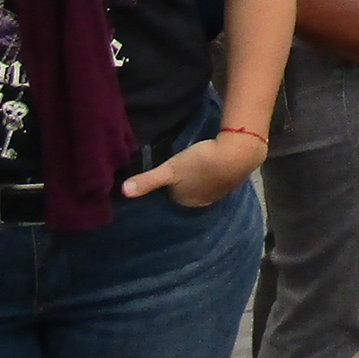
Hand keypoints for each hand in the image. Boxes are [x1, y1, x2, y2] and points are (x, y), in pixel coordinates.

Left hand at [121, 129, 266, 207]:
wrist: (236, 154)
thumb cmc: (199, 163)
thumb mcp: (170, 169)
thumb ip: (147, 180)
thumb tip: (122, 192)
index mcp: (186, 203)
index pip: (171, 198)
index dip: (167, 186)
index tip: (164, 175)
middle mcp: (202, 203)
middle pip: (187, 194)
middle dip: (183, 184)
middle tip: (178, 168)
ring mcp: (218, 193)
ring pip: (202, 187)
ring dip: (198, 179)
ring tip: (193, 165)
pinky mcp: (231, 181)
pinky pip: (215, 180)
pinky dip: (211, 173)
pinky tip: (209, 163)